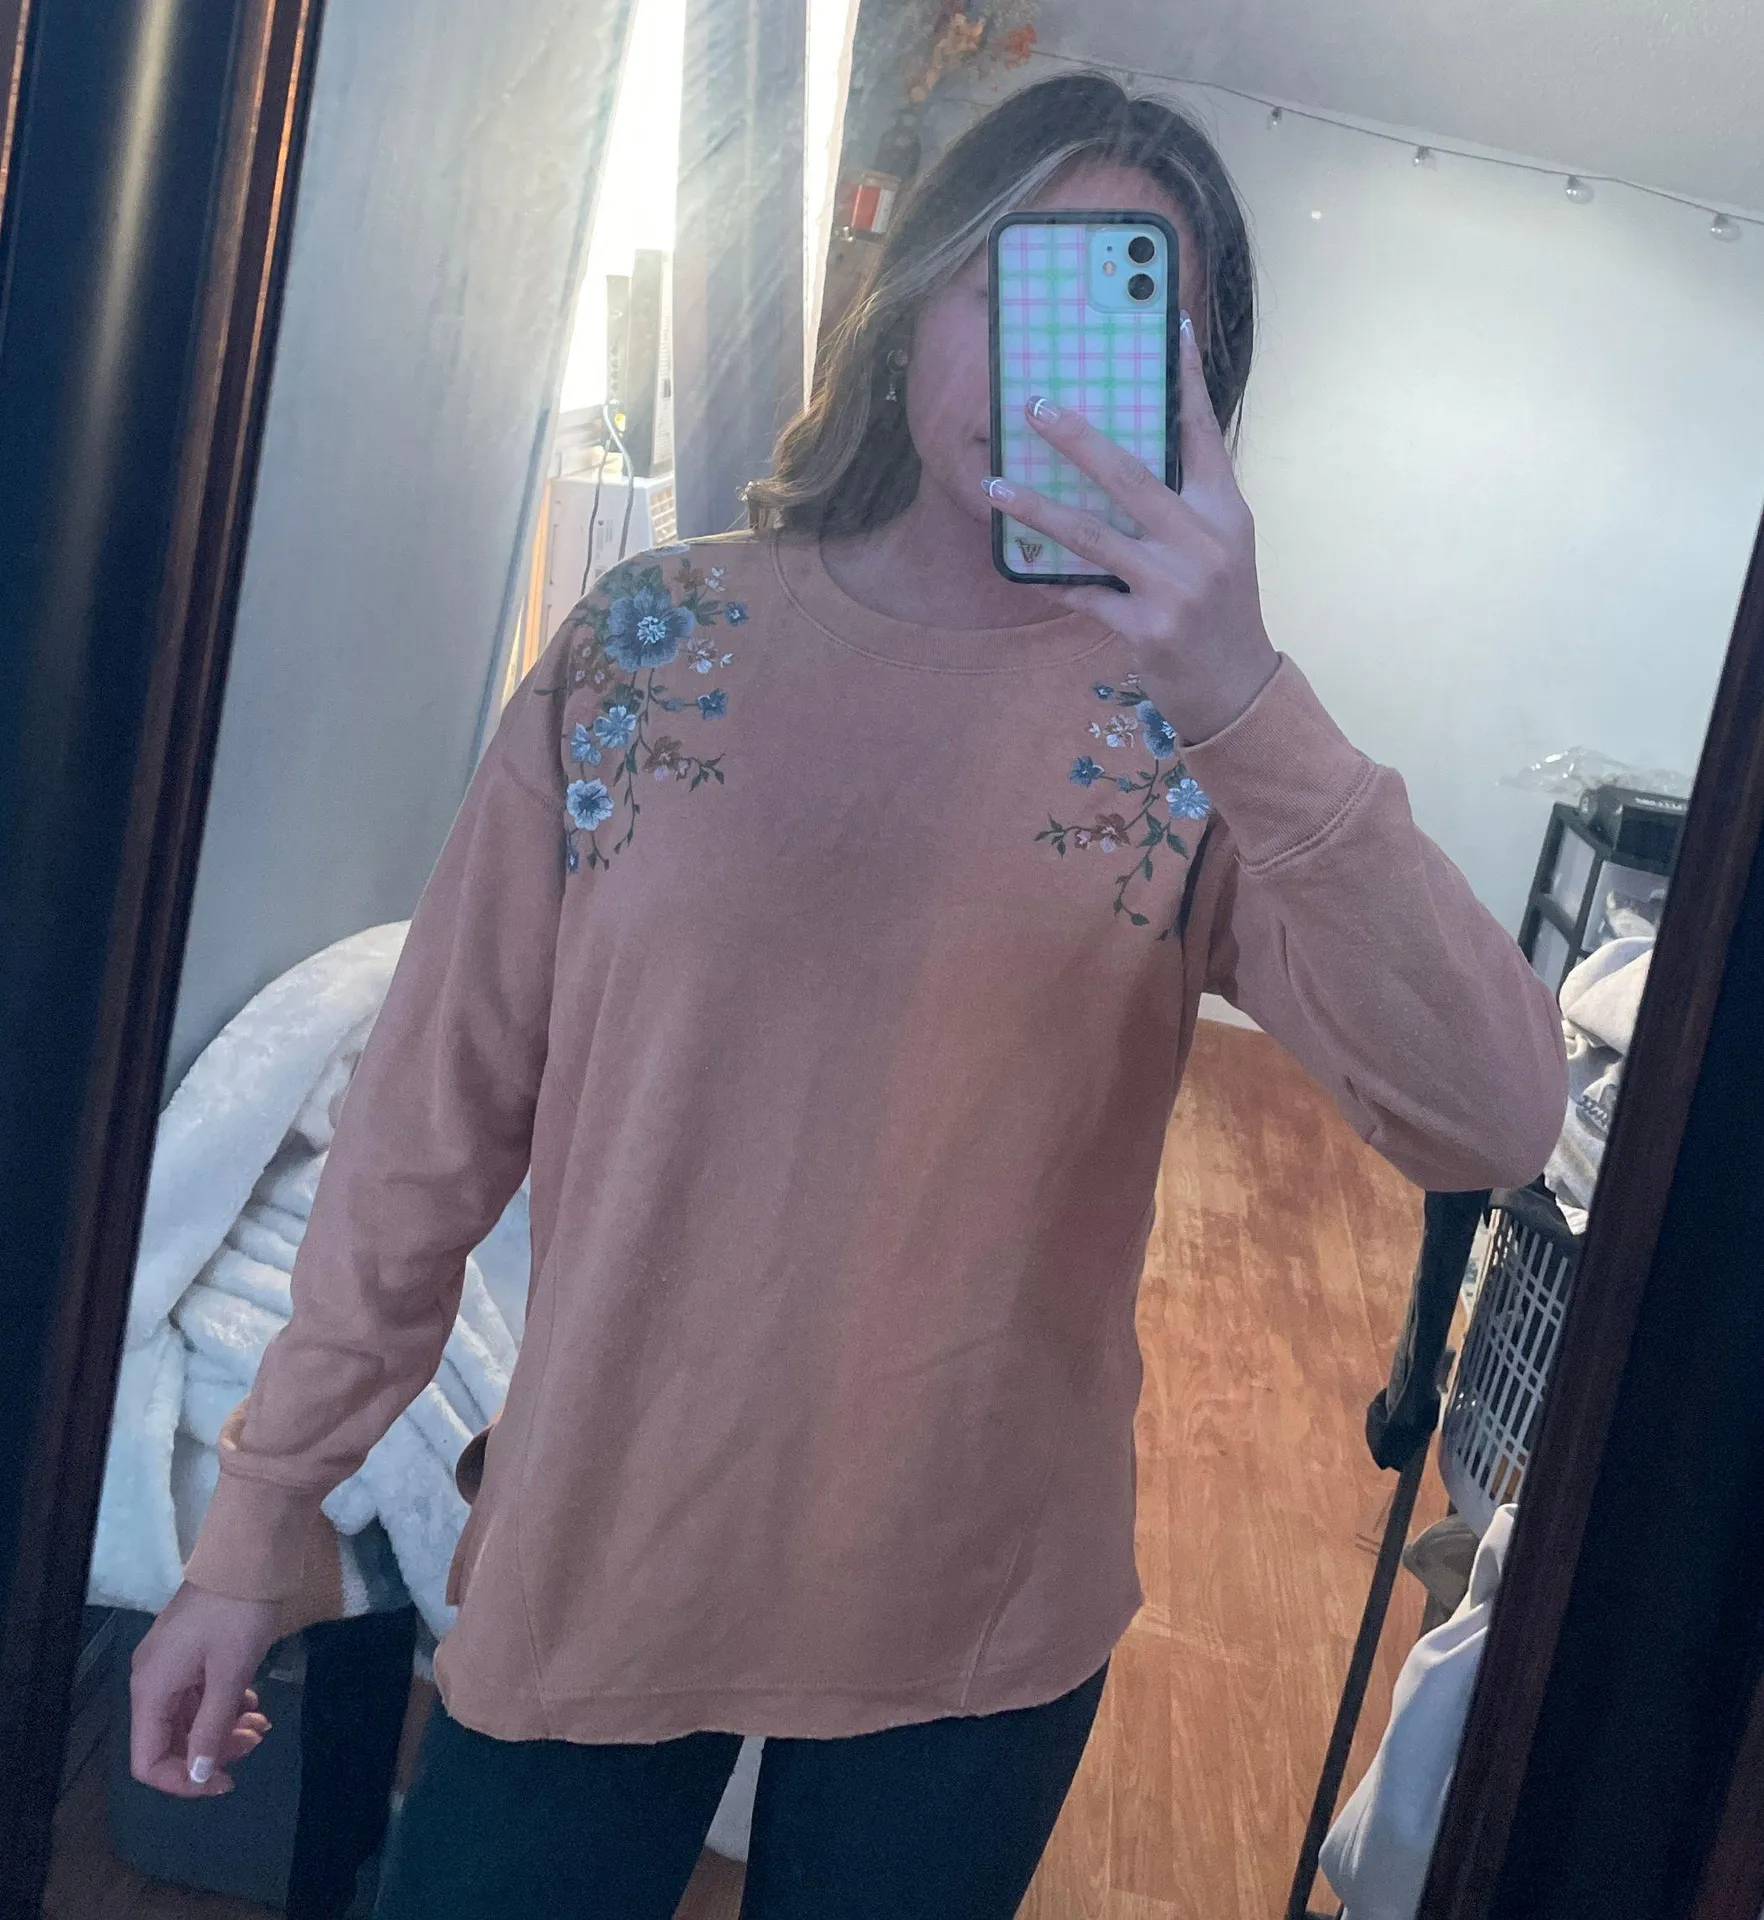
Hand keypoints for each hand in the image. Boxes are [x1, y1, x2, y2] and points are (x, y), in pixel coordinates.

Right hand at [129, 1584, 281, 1796]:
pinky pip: (199, 1692)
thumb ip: (211, 1729)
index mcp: (150, 1690)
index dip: (184, 1781)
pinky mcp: (190, 1650)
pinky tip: (253, 1700)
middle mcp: (151, 1681)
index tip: (226, 1781)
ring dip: (223, 1727)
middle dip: (213, 1751)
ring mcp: (170, 1664)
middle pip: (170, 1740)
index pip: (148, 1760)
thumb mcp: (230, 1675)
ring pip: (189, 1717)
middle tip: (256, 1741)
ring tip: (261, 1723)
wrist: (249, 1552)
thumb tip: (199, 1776)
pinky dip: (225, 1703)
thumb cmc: (238, 1614)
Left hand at [983, 311, 1279, 745]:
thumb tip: (1119, 462)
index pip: (1203, 432)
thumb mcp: (1218, 549)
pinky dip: (1054, 581)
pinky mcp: (1148, 628)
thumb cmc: (1221, 611)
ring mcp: (1176, 586)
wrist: (1237, 689)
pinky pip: (1085, 596)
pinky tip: (1024, 569)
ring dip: (1039, 508)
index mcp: (1225, 511)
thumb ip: (1181, 506)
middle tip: (1035, 407)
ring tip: (997, 487)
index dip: (1186, 379)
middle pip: (1132, 476)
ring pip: (1094, 535)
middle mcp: (1204, 541)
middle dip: (1078, 438)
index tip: (1168, 325)